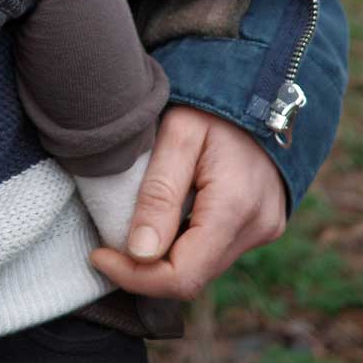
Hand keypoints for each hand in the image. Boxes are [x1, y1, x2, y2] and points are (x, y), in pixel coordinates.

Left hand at [89, 106, 286, 300]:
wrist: (261, 85)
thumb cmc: (213, 102)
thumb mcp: (178, 134)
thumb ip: (159, 192)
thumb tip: (139, 253)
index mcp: (235, 207)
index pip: (182, 276)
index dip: (135, 277)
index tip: (98, 255)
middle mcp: (257, 227)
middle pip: (193, 277)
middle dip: (145, 269)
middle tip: (107, 245)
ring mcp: (264, 229)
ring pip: (204, 267)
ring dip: (165, 257)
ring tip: (135, 225)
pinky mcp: (263, 225)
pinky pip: (216, 250)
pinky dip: (185, 244)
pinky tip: (165, 218)